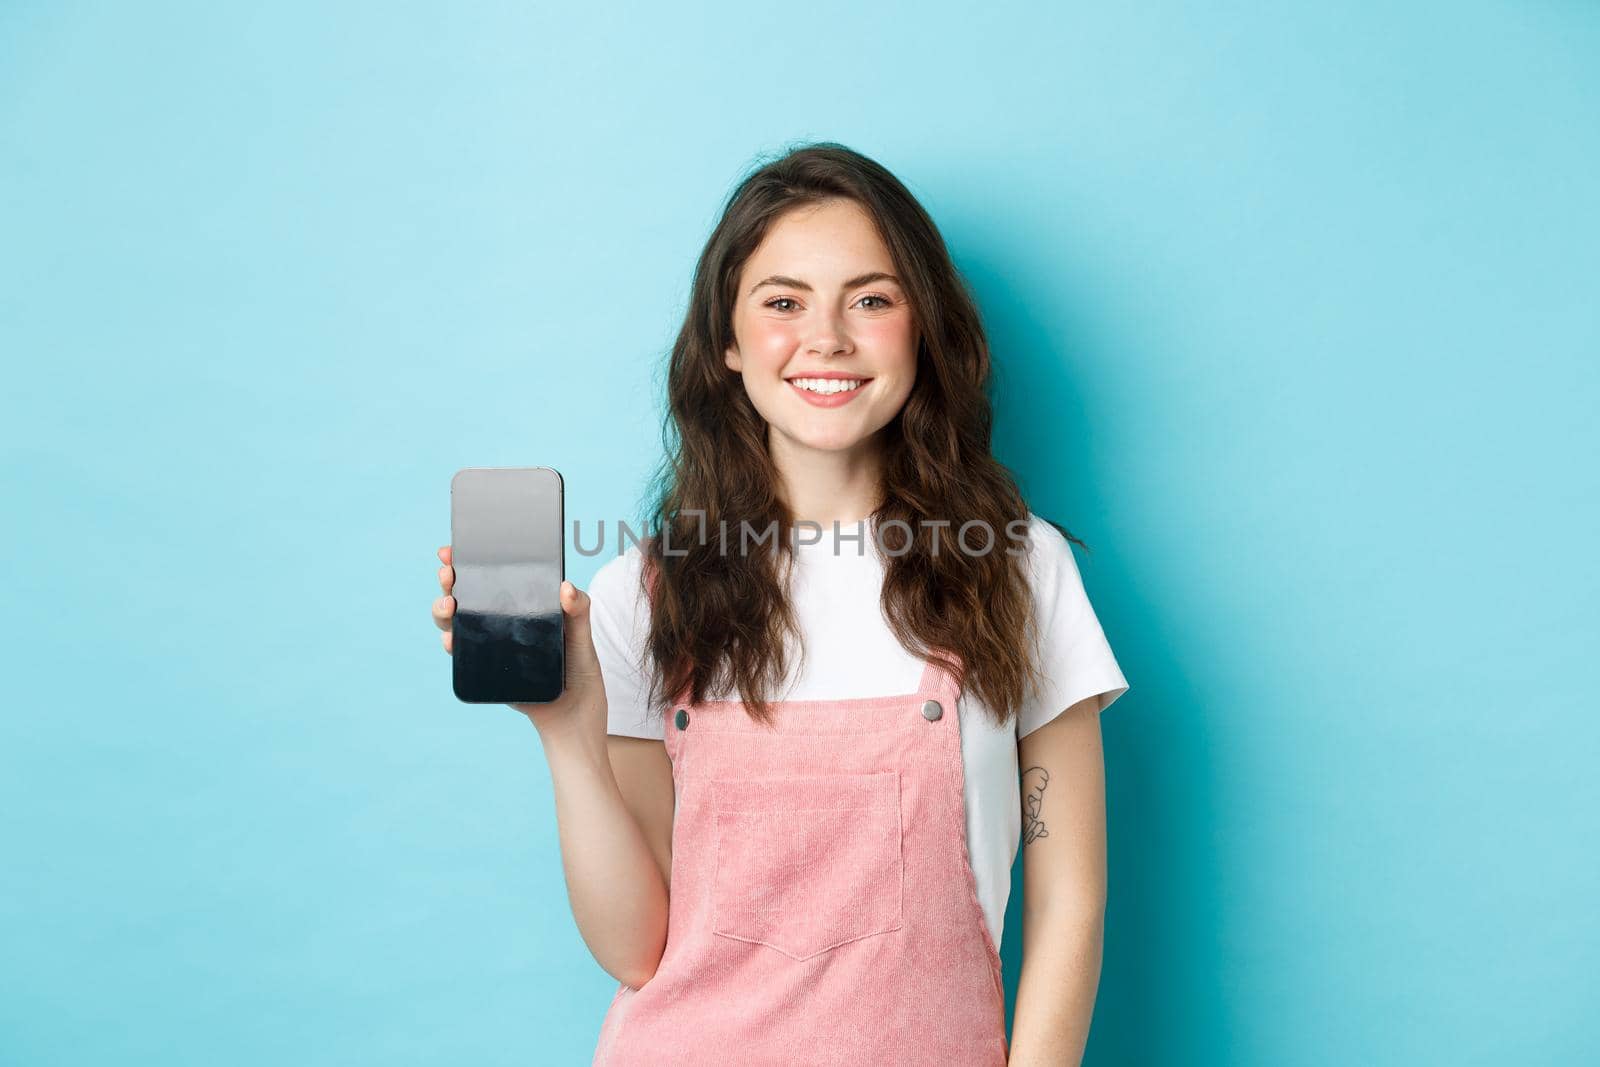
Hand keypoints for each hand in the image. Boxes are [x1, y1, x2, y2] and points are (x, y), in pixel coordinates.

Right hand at [433, 545, 608, 738]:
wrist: (574, 718)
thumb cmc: (580, 673)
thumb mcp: (583, 637)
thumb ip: (579, 611)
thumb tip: (566, 588)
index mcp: (525, 606)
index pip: (494, 577)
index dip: (471, 561)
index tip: (454, 550)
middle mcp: (504, 623)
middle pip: (468, 596)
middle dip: (450, 582)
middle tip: (448, 575)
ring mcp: (492, 646)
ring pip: (457, 623)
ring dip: (444, 611)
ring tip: (449, 606)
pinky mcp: (486, 671)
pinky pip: (463, 655)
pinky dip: (451, 644)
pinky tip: (451, 639)